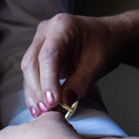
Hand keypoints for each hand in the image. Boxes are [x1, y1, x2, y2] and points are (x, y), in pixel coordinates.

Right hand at [22, 9, 138, 115]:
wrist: (109, 36)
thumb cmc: (105, 44)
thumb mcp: (97, 64)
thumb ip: (81, 82)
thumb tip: (64, 102)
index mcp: (62, 26)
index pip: (48, 55)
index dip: (48, 80)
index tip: (52, 101)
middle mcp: (46, 31)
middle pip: (32, 62)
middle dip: (38, 89)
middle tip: (47, 110)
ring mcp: (40, 41)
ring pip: (29, 70)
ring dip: (34, 93)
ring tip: (42, 113)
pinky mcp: (39, 53)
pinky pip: (32, 74)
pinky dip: (35, 91)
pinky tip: (40, 107)